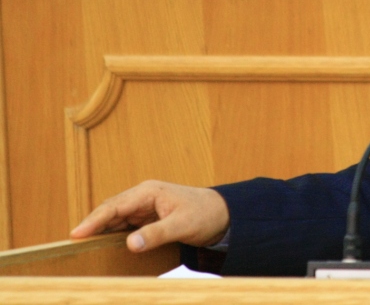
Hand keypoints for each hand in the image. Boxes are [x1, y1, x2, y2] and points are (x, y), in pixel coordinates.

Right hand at [70, 180, 229, 251]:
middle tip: (73, 246)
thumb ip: (156, 234)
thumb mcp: (182, 225)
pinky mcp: (147, 218)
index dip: (94, 220)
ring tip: (83, 249)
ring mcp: (144, 207)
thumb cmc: (205, 214)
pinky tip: (104, 248)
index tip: (76, 234)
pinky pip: (124, 226)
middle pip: (110, 211)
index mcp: (149, 192)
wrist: (222, 214)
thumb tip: (130, 244)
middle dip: (92, 226)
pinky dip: (113, 236)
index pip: (114, 205)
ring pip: (115, 219)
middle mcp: (143, 197)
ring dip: (101, 232)